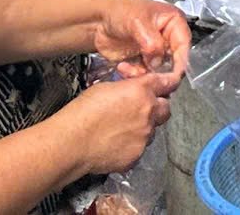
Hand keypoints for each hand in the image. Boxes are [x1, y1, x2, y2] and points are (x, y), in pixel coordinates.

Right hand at [52, 68, 180, 177]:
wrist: (72, 142)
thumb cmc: (83, 112)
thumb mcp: (106, 88)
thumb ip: (127, 88)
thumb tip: (131, 91)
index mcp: (142, 91)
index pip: (167, 83)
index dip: (167, 83)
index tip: (167, 85)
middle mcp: (149, 113)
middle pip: (165, 109)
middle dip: (156, 108)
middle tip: (141, 110)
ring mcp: (144, 137)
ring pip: (152, 131)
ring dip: (143, 129)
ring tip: (120, 131)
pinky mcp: (136, 156)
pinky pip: (139, 149)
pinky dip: (131, 146)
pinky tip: (114, 145)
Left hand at [88, 0, 191, 76]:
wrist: (99, 19)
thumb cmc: (121, 10)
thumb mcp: (139, 22)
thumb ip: (152, 42)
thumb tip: (158, 62)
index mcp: (173, 22)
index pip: (183, 45)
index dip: (180, 61)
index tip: (173, 76)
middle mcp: (167, 37)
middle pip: (172, 61)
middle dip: (159, 70)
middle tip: (146, 73)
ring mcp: (154, 50)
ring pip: (158, 71)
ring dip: (144, 74)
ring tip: (128, 68)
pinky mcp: (142, 60)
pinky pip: (144, 73)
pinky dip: (134, 74)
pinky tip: (123, 67)